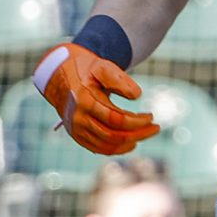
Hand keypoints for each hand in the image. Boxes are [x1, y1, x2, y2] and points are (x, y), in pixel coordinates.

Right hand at [36, 39, 158, 154]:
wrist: (60, 77)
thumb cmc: (86, 70)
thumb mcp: (103, 66)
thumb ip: (120, 79)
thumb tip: (137, 96)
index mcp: (85, 101)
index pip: (116, 119)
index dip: (137, 121)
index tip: (151, 116)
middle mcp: (79, 119)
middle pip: (114, 136)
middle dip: (139, 134)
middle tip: (156, 128)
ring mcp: (76, 130)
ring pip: (108, 146)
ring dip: (130, 143)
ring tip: (146, 134)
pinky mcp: (77, 136)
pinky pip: (99, 149)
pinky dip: (117, 149)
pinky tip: (131, 142)